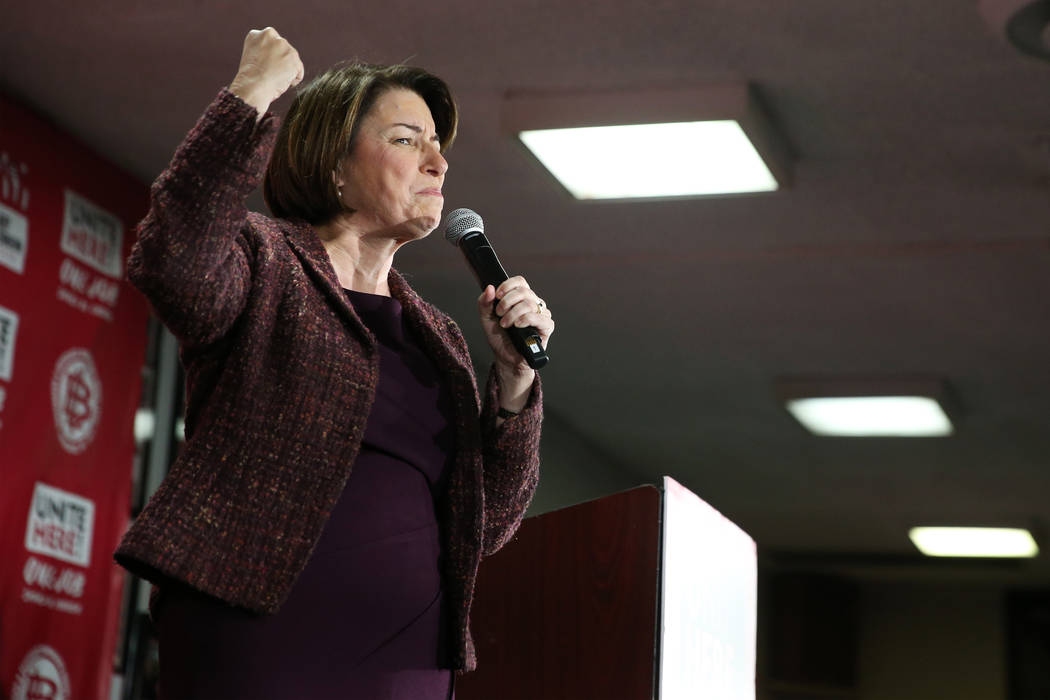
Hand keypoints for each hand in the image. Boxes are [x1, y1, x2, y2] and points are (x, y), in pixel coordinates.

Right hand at [228, 27, 303, 119]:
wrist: (252, 86)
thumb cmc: (250, 79)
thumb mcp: (252, 58)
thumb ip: (264, 52)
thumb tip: (278, 58)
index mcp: (257, 35)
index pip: (270, 46)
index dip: (267, 60)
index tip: (261, 67)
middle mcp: (271, 35)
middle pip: (283, 52)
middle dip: (279, 64)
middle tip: (268, 73)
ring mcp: (284, 45)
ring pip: (291, 62)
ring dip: (285, 73)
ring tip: (272, 78)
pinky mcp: (294, 57)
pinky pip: (298, 73)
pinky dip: (292, 81)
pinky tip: (280, 82)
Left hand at [477, 277, 554, 407]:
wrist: (506, 358)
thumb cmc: (500, 338)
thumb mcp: (486, 319)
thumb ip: (485, 303)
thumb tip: (489, 288)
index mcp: (521, 299)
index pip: (520, 282)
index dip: (508, 285)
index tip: (497, 295)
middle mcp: (533, 304)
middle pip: (524, 291)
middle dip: (507, 301)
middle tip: (499, 314)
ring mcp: (542, 314)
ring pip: (530, 304)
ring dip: (513, 313)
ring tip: (505, 324)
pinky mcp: (547, 327)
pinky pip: (539, 317)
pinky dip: (525, 319)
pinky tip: (517, 325)